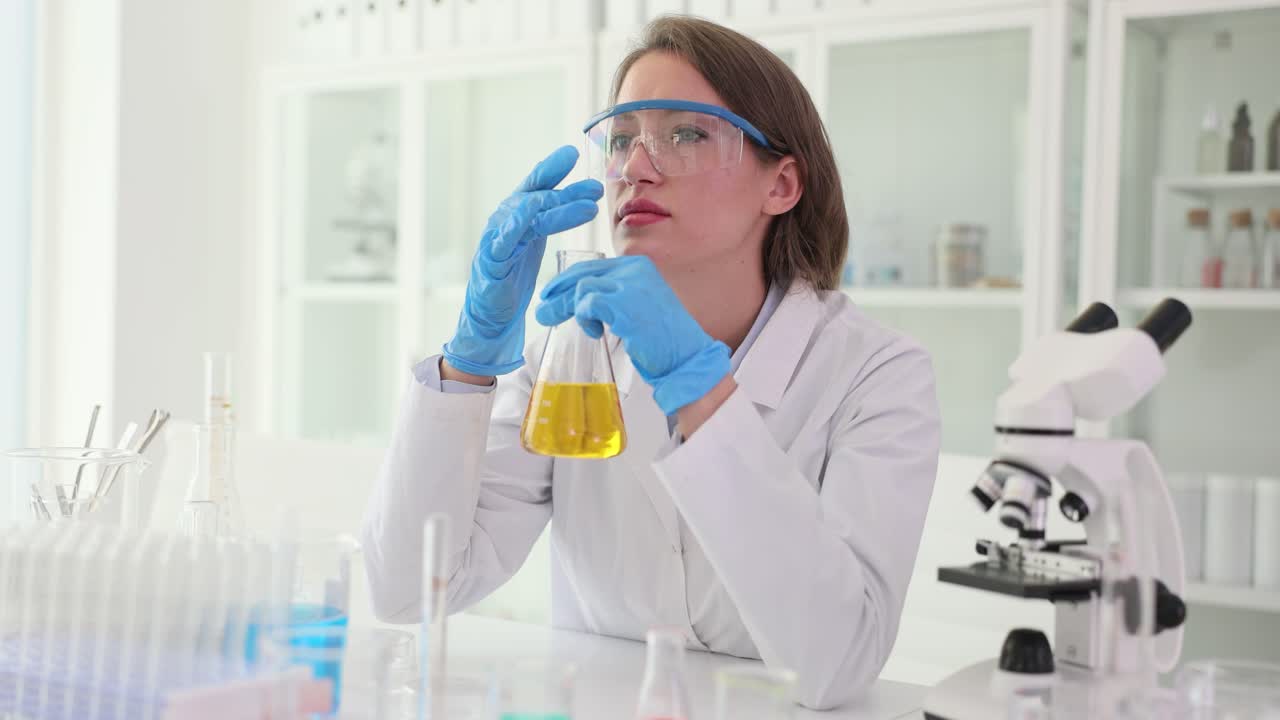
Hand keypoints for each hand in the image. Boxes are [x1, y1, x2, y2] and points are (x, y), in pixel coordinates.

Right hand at [442, 146, 602, 375]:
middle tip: (595, 189)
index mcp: (519, 214)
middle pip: (537, 200)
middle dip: (567, 193)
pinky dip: (511, 231)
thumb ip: (553, 216)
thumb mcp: (537, 238)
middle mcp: (505, 221)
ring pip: (524, 219)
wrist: (492, 313)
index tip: (574, 152)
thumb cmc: (515, 271)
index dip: (553, 168)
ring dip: (553, 210)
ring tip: (580, 207)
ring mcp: (496, 241)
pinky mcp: (490, 264)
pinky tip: (525, 218)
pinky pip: (501, 245)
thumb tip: (584, 196)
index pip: (537, 186)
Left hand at [534, 255, 729, 414]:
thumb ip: (617, 298)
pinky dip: (585, 318)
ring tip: (564, 322)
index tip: (552, 293)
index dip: (568, 280)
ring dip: (569, 308)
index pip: (593, 266)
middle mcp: (635, 270)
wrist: (686, 357)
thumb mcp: (640, 307)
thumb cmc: (664, 340)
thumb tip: (581, 302)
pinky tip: (594, 331)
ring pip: (582, 288)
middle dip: (558, 292)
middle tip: (543, 310)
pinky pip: (588, 303)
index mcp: (639, 267)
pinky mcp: (624, 303)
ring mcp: (630, 284)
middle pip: (583, 274)